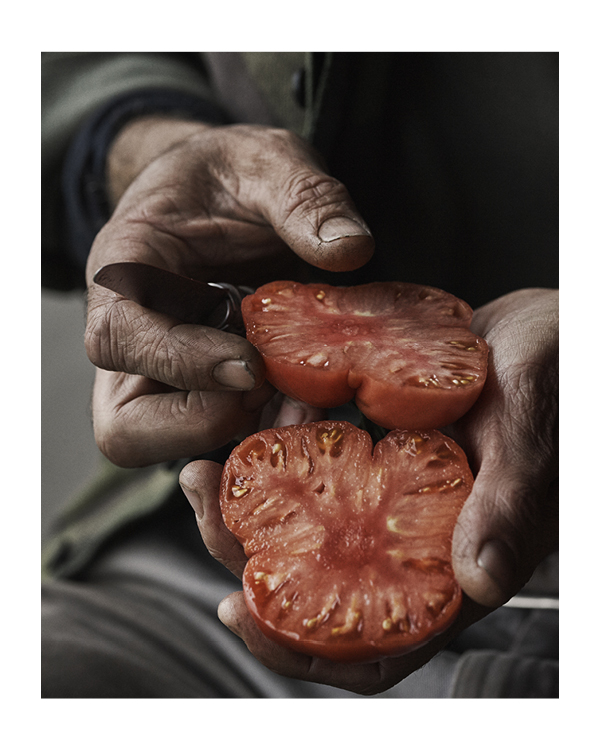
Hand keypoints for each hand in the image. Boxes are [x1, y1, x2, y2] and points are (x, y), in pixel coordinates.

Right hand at [84, 119, 372, 466]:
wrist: (224, 195)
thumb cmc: (228, 175)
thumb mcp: (265, 162)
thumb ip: (303, 197)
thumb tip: (349, 249)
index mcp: (125, 274)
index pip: (120, 340)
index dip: (181, 362)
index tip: (250, 362)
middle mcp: (136, 338)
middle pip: (125, 425)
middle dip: (200, 423)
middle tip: (267, 388)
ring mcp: (168, 374)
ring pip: (176, 443)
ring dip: (244, 434)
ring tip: (308, 404)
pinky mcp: (209, 390)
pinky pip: (225, 434)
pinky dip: (268, 433)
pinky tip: (316, 406)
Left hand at [179, 287, 557, 694]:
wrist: (549, 334)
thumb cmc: (559, 380)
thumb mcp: (535, 435)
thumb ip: (509, 507)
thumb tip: (480, 580)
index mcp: (454, 562)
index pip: (375, 644)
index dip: (302, 649)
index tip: (237, 613)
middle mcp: (414, 540)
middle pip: (317, 585)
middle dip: (247, 554)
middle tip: (202, 498)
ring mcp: (392, 496)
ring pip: (307, 525)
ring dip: (251, 501)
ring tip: (212, 460)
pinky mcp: (380, 453)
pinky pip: (319, 464)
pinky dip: (282, 448)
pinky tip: (260, 416)